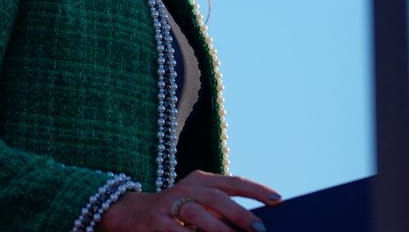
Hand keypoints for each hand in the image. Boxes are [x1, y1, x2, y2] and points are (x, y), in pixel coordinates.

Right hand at [99, 170, 280, 231]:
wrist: (130, 212)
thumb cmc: (176, 209)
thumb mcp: (198, 201)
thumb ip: (222, 206)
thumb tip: (255, 223)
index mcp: (200, 180)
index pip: (233, 182)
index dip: (256, 190)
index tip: (278, 200)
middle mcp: (186, 189)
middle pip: (217, 197)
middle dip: (240, 213)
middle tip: (260, 229)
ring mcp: (170, 205)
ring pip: (198, 214)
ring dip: (219, 229)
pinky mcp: (156, 223)